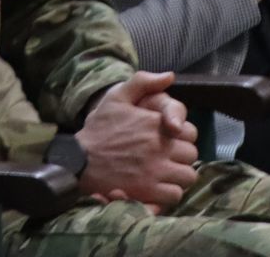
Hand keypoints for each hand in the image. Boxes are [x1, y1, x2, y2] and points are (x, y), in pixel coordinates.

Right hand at [76, 72, 199, 209]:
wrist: (79, 159)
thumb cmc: (99, 128)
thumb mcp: (117, 97)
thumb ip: (144, 82)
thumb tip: (170, 76)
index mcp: (155, 122)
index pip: (190, 132)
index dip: (183, 137)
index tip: (171, 141)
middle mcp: (159, 145)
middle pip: (191, 154)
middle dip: (182, 157)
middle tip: (169, 159)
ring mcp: (155, 169)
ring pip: (187, 176)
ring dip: (179, 176)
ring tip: (167, 175)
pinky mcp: (148, 190)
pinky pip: (175, 194)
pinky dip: (170, 193)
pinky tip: (159, 188)